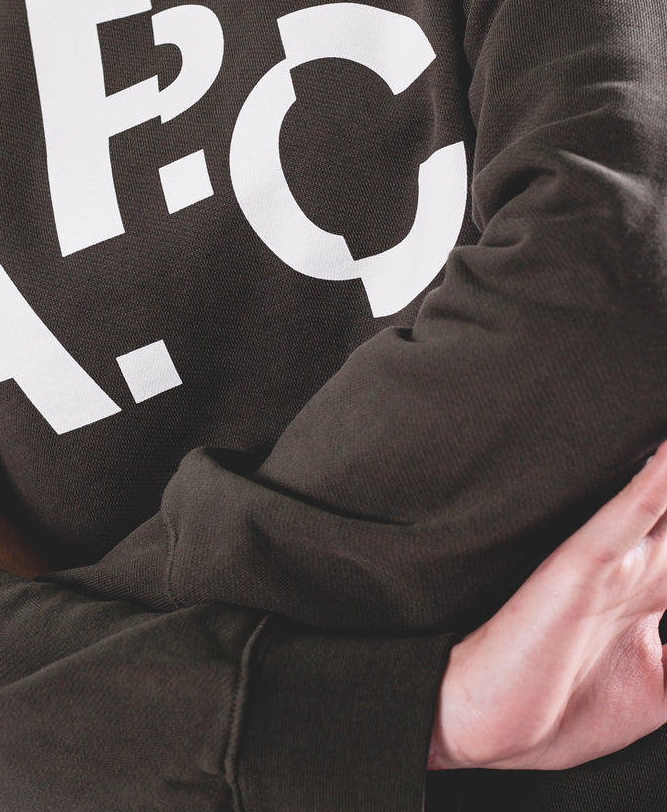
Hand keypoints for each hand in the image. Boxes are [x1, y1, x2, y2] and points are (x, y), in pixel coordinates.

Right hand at [431, 442, 666, 769]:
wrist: (479, 725)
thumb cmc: (556, 708)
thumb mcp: (658, 686)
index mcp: (649, 587)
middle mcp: (636, 564)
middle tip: (665, 401)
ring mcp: (611, 562)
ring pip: (663, 500)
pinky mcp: (581, 566)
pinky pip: (627, 512)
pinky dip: (653, 482)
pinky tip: (665, 453)